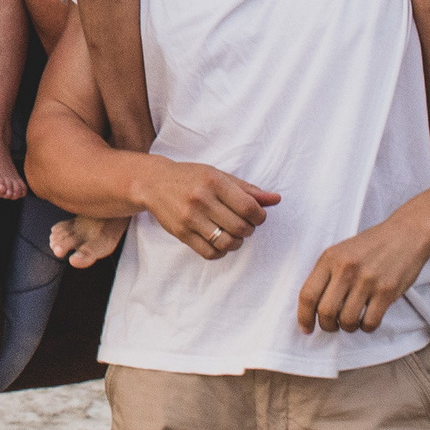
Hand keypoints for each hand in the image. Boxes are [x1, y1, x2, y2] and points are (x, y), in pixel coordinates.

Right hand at [129, 158, 276, 261]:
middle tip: (245, 224)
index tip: (257, 216)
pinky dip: (221, 252)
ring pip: (227, 243)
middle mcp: (201, 199)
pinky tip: (220, 242)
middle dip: (249, 229)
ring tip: (233, 233)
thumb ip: (248, 189)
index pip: (248, 207)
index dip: (260, 216)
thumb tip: (276, 200)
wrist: (154, 183)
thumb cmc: (191, 177)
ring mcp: (190, 218)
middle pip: (240, 227)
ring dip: (237, 242)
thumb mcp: (219, 176)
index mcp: (214, 181)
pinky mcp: (181, 233)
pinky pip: (210, 253)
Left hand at [297, 211, 429, 333]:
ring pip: (347, 320)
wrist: (405, 234)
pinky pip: (370, 322)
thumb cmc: (371, 245)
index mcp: (330, 258)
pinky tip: (367, 320)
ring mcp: (367, 280)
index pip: (308, 294)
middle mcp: (346, 269)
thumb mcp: (341, 251)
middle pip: (325, 311)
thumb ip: (327, 274)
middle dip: (326, 326)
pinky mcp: (387, 291)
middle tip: (332, 326)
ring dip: (347, 327)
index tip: (306, 328)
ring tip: (351, 322)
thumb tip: (312, 307)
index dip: (303, 316)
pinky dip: (366, 327)